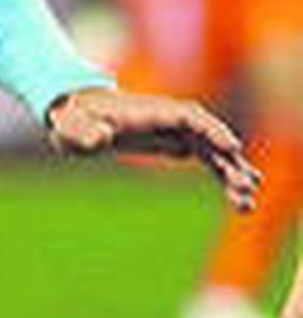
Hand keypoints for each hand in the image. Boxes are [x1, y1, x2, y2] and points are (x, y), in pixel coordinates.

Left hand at [45, 87, 259, 213]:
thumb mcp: (70, 128)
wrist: (73, 114)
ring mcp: (172, 130)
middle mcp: (165, 118)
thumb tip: (101, 137)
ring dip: (231, 173)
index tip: (231, 148)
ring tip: (246, 205)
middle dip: (228, 160)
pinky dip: (222, 175)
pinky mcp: (173, 142)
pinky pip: (206, 158)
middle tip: (247, 189)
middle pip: (206, 135)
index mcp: (145, 113)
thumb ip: (84, 133)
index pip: (186, 117)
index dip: (210, 130)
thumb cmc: (71, 120)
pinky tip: (237, 199)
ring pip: (211, 150)